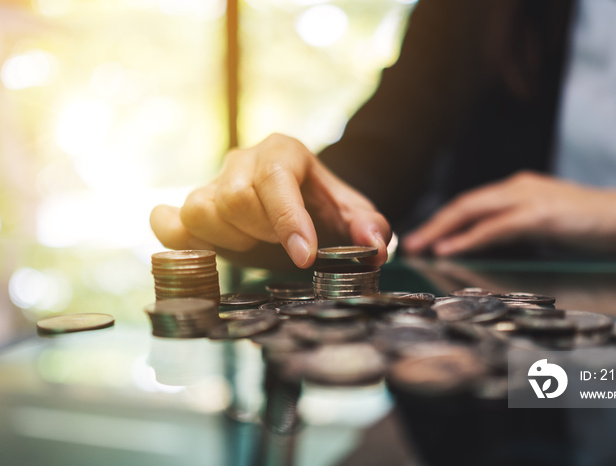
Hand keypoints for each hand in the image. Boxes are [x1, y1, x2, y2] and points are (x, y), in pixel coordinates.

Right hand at [150, 134, 390, 267]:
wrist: (302, 204)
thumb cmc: (325, 208)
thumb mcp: (355, 215)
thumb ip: (370, 227)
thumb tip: (375, 245)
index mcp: (284, 152)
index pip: (275, 178)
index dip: (287, 219)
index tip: (304, 257)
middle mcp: (242, 161)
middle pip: (233, 196)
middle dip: (261, 233)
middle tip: (284, 247)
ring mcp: (212, 182)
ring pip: (198, 210)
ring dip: (228, 241)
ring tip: (255, 245)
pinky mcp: (192, 207)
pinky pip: (167, 223)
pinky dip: (180, 241)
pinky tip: (209, 250)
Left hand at [402, 171, 615, 255]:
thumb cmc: (597, 226)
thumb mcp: (550, 225)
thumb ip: (521, 230)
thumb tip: (492, 246)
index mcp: (520, 189)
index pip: (473, 203)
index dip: (445, 220)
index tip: (426, 236)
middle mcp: (519, 188)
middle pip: (464, 205)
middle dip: (434, 224)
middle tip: (410, 244)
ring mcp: (529, 199)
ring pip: (472, 212)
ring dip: (441, 231)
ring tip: (419, 247)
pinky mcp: (540, 216)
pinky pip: (494, 228)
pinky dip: (467, 239)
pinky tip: (448, 250)